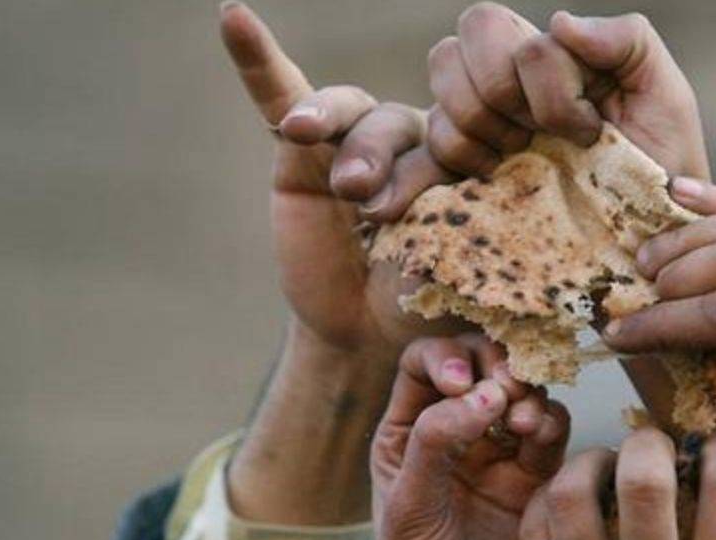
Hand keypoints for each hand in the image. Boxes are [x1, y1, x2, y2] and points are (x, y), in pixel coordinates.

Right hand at [219, 2, 452, 349]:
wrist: (370, 333)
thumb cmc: (429, 302)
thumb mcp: (460, 275)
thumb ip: (470, 234)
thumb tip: (482, 210)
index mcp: (470, 157)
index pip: (463, 137)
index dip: (451, 164)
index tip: (446, 207)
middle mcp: (417, 136)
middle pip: (402, 124)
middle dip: (385, 162)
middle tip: (374, 210)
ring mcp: (358, 137)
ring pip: (352, 111)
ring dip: (334, 124)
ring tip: (313, 145)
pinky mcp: (302, 148)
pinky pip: (280, 92)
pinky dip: (257, 59)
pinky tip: (233, 18)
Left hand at [332, 334, 568, 539]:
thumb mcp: (409, 506)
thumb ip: (438, 441)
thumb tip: (485, 394)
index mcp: (406, 435)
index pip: (424, 363)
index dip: (447, 357)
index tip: (462, 384)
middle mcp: (453, 438)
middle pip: (481, 367)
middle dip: (496, 367)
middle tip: (505, 389)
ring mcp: (498, 459)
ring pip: (522, 396)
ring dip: (526, 396)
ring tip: (521, 424)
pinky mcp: (538, 484)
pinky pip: (552, 436)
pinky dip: (551, 425)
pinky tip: (539, 439)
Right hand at [425, 3, 708, 179]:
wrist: (651, 236)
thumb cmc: (662, 165)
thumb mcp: (665, 95)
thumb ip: (626, 39)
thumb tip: (558, 22)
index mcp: (548, 56)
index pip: (503, 31)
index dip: (546, 86)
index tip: (589, 130)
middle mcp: (505, 81)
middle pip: (457, 47)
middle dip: (504, 96)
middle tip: (543, 138)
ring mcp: (478, 126)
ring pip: (440, 93)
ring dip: (483, 131)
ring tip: (523, 160)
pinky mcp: (460, 174)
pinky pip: (428, 152)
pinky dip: (458, 161)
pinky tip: (493, 179)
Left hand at [520, 428, 715, 539]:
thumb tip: (712, 481)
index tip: (715, 440)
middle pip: (646, 483)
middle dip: (647, 442)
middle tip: (649, 443)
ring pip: (573, 499)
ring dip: (587, 462)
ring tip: (600, 463)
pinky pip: (536, 535)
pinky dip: (547, 501)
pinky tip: (564, 498)